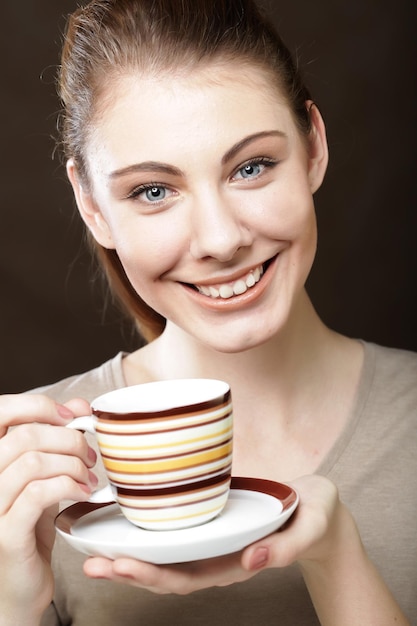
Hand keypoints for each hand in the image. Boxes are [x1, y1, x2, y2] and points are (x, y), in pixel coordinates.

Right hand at [0, 394, 96, 623]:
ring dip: (72, 464)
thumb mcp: (42, 478)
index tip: (71, 417)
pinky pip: (38, 494)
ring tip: (89, 477)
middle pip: (25, 435)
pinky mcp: (4, 535)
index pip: (1, 411)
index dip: (38, 406)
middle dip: (68, 439)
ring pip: (32, 462)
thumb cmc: (29, 529)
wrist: (17, 590)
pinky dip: (69, 486)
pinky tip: (84, 493)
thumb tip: (78, 406)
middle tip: (89, 455)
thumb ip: (55, 442)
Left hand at [83, 476, 408, 624]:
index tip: (121, 565)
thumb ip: (286, 547)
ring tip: (97, 552)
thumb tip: (253, 562)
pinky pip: (178, 534)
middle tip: (92, 563)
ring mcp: (215, 541)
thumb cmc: (316, 516)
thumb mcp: (310, 527)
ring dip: (133, 556)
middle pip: (168, 572)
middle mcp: (219, 556)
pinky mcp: (214, 522)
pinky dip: (151, 534)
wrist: (320, 510)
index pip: (188, 578)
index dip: (152, 576)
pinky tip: (129, 523)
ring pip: (168, 557)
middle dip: (129, 571)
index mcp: (237, 562)